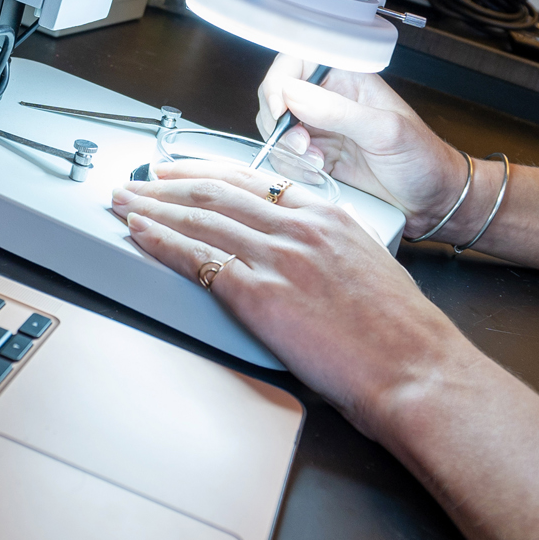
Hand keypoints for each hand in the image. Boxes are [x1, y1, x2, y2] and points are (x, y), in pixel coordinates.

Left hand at [112, 158, 473, 435]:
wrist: (415, 368)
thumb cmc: (401, 334)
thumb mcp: (370, 268)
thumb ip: (332, 251)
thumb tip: (308, 257)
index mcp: (328, 217)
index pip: (253, 181)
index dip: (207, 172)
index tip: (181, 171)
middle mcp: (299, 228)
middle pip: (217, 192)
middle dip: (167, 184)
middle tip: (137, 181)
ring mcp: (278, 258)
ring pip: (199, 217)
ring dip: (152, 206)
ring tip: (123, 201)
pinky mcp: (260, 294)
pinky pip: (198, 258)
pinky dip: (161, 241)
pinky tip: (139, 234)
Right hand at [256, 56, 467, 229]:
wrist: (433, 201)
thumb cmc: (423, 159)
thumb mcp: (384, 131)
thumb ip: (337, 111)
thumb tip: (292, 92)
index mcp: (349, 78)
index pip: (297, 60)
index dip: (280, 81)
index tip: (280, 110)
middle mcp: (331, 99)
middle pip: (278, 96)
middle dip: (281, 123)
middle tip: (303, 145)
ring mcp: (323, 129)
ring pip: (278, 130)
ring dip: (289, 149)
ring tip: (319, 162)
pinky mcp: (319, 157)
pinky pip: (287, 158)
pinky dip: (295, 168)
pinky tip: (320, 174)